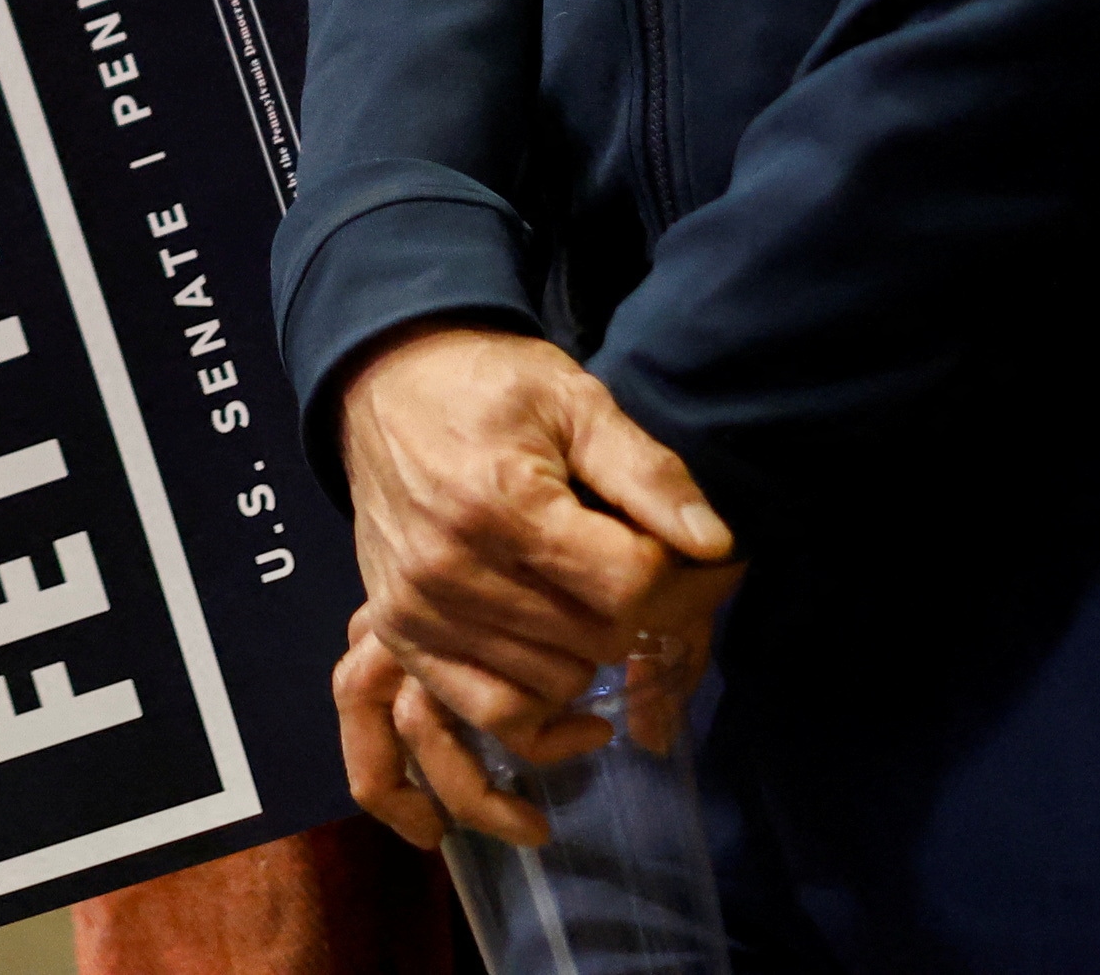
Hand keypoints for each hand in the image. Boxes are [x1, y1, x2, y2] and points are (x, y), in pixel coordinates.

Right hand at [337, 326, 737, 828]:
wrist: (383, 386)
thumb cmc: (489, 386)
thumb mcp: (577, 400)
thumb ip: (648, 474)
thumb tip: (716, 546)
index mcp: (499, 503)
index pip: (628, 585)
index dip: (684, 579)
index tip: (700, 557)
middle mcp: (450, 569)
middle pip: (598, 638)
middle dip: (648, 612)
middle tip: (661, 578)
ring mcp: (419, 612)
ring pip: (557, 683)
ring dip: (597, 653)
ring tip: (602, 600)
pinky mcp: (401, 637)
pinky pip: (493, 714)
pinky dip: (546, 714)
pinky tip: (579, 688)